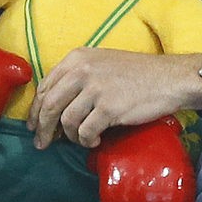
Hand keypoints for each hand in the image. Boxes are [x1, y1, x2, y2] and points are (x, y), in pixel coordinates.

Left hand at [27, 48, 200, 149]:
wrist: (168, 78)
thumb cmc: (136, 72)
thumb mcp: (101, 63)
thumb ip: (76, 76)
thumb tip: (52, 105)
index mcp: (77, 57)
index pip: (45, 86)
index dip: (36, 109)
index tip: (34, 125)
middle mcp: (82, 70)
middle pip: (49, 105)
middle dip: (43, 128)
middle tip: (43, 144)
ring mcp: (95, 88)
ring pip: (66, 121)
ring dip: (71, 136)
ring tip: (82, 139)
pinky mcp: (109, 107)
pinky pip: (85, 132)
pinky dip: (87, 141)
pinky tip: (96, 140)